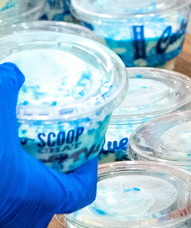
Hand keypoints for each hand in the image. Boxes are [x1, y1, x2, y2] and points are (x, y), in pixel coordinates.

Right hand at [0, 63, 96, 227]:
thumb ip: (6, 91)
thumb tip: (11, 71)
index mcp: (44, 195)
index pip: (82, 190)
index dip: (89, 169)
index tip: (88, 149)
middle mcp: (29, 218)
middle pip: (56, 197)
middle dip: (57, 172)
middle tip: (55, 145)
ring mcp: (7, 223)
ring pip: (31, 205)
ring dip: (31, 184)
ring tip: (26, 155)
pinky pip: (9, 208)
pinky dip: (10, 190)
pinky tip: (3, 167)